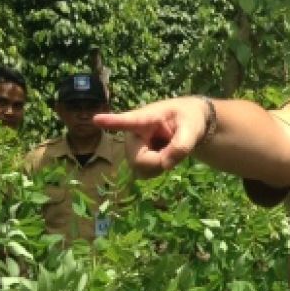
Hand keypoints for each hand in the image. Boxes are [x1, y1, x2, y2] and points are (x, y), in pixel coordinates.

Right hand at [93, 98, 210, 176]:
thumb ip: (182, 145)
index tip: (96, 119)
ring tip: (168, 150)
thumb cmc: (189, 119)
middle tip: (175, 153)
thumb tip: (165, 165)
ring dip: (158, 166)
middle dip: (157, 163)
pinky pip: (143, 172)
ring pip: (140, 169)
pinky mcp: (136, 157)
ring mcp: (133, 146)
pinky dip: (157, 170)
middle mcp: (134, 133)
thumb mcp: (192, 129)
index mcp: (147, 118)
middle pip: (138, 159)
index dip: (112, 122)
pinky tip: (163, 157)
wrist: (189, 124)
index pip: (129, 120)